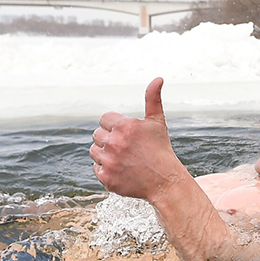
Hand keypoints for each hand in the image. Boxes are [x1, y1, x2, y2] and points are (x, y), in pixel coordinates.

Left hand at [89, 77, 185, 201]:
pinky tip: (122, 170)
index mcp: (124, 126)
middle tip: (127, 148)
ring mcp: (109, 161)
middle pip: (97, 135)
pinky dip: (107, 169)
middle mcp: (114, 142)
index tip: (127, 134)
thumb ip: (153, 99)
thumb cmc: (161, 150)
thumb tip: (158, 78)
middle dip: (109, 139)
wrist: (165, 182)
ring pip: (94, 151)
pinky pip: (96, 168)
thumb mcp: (157, 122)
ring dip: (105, 154)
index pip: (104, 119)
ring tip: (124, 159)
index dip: (115, 126)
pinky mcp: (106, 178)